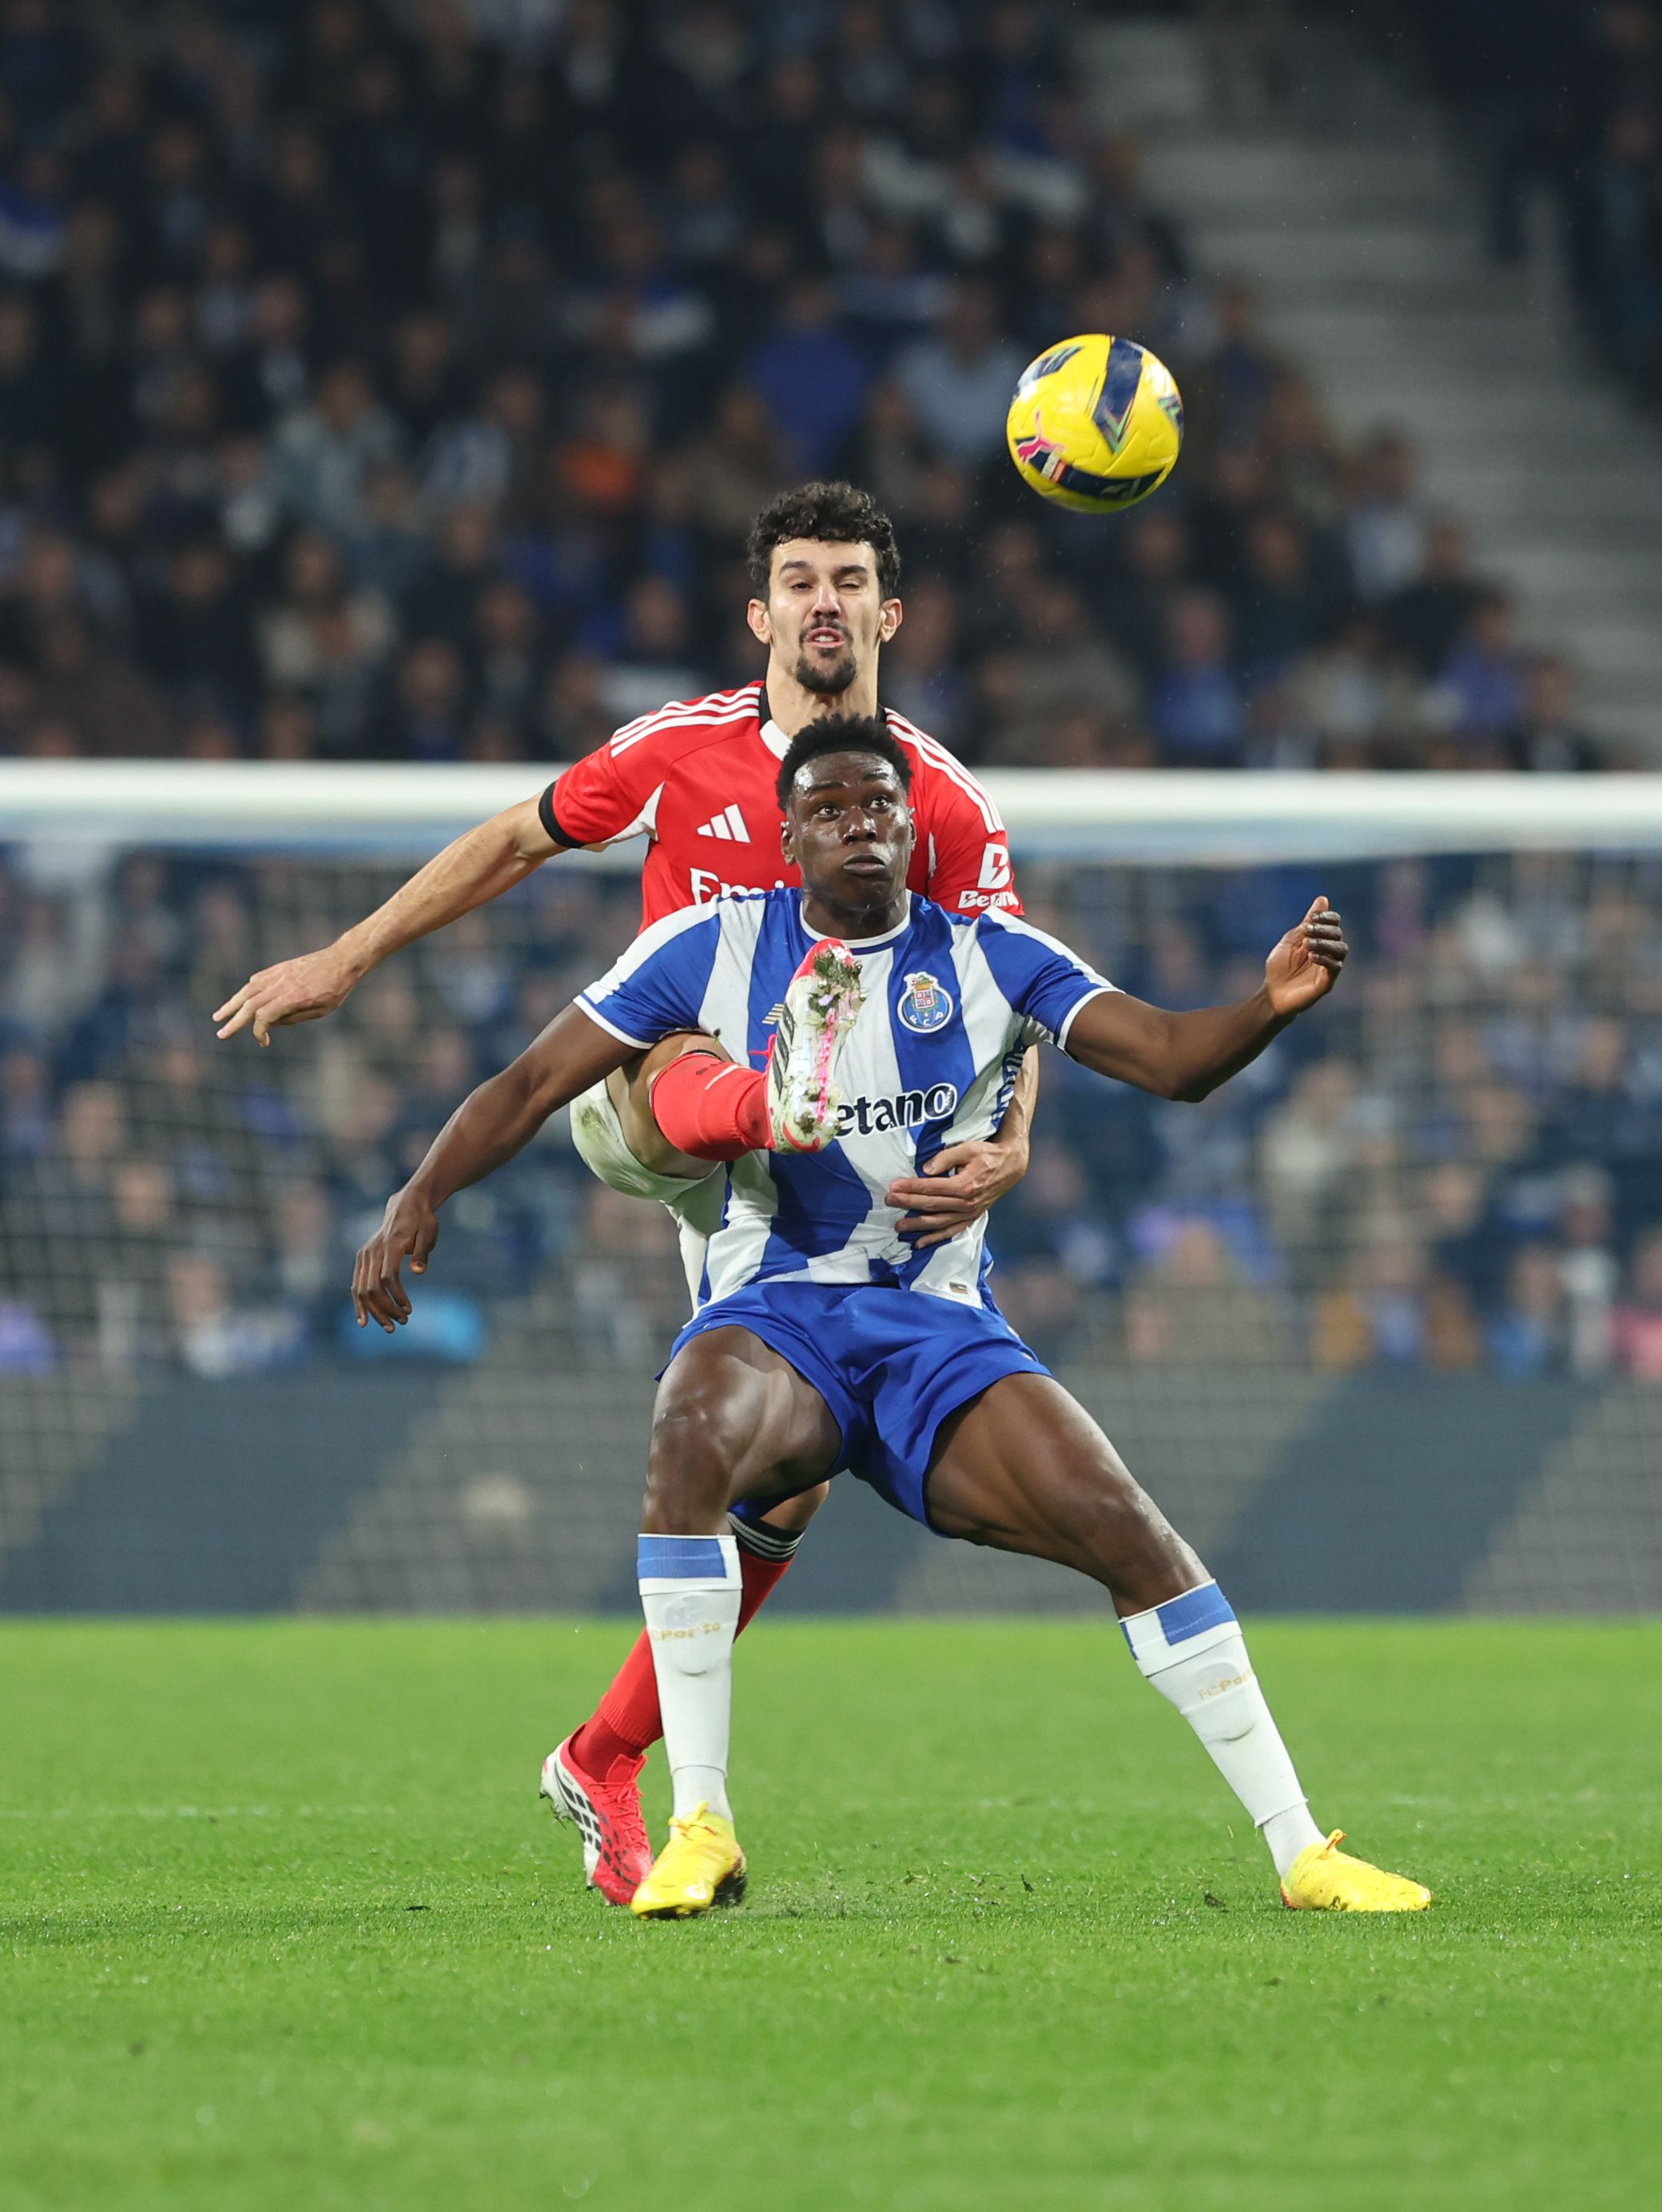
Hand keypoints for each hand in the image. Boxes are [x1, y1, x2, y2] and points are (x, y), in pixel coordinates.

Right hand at [214, 944, 361, 1045]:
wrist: (342, 959)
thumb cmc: (336, 988)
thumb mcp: (321, 1010)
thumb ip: (294, 1018)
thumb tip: (270, 1025)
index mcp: (292, 997)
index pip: (264, 1016)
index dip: (259, 1031)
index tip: (263, 1042)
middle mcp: (280, 985)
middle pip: (250, 1005)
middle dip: (234, 1022)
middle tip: (221, 1035)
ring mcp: (278, 974)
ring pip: (248, 991)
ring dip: (231, 1004)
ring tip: (219, 1016)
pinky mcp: (279, 968)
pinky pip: (257, 980)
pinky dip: (246, 991)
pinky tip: (240, 1000)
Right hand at [352, 1187, 440, 1331]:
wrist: (406, 1204)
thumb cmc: (422, 1220)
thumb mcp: (429, 1231)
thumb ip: (422, 1252)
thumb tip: (419, 1271)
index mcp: (391, 1245)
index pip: (388, 1277)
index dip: (396, 1297)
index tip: (409, 1309)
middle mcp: (373, 1250)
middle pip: (372, 1287)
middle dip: (386, 1309)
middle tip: (402, 1323)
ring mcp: (365, 1255)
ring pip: (361, 1289)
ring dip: (374, 1311)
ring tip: (389, 1327)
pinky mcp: (362, 1258)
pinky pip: (357, 1284)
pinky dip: (359, 1303)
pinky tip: (364, 1320)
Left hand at [887, 1132, 1029, 1247]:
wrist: (1011, 1166)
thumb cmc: (988, 1154)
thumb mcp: (968, 1148)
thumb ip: (945, 1158)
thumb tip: (926, 1170)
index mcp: (964, 1185)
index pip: (930, 1188)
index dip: (910, 1187)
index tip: (893, 1186)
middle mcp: (966, 1203)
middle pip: (930, 1206)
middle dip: (907, 1204)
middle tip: (888, 1201)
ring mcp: (969, 1213)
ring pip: (938, 1223)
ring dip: (916, 1225)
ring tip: (897, 1226)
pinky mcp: (971, 1218)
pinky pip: (950, 1232)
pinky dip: (934, 1239)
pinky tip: (919, 1244)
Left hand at [1264, 897, 1346, 1015]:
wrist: (1272, 993)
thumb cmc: (1279, 967)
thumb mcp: (1290, 940)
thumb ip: (1307, 922)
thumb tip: (1323, 899)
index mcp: (1320, 939)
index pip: (1334, 923)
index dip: (1327, 917)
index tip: (1312, 918)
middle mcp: (1328, 952)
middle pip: (1338, 934)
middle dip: (1324, 929)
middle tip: (1307, 931)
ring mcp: (1329, 967)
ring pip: (1341, 950)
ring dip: (1325, 943)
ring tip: (1308, 945)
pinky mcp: (1327, 982)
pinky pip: (1335, 968)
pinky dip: (1325, 959)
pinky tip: (1312, 956)